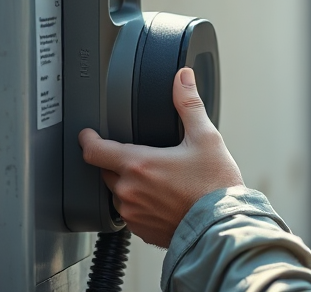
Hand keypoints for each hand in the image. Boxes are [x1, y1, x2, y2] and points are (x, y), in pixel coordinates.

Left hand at [79, 68, 243, 246]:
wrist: (222, 226)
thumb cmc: (215, 185)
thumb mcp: (205, 138)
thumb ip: (188, 104)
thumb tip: (183, 78)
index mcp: (139, 165)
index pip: (95, 151)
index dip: (88, 140)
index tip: (88, 135)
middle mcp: (129, 191)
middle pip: (105, 171)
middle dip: (116, 162)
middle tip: (142, 157)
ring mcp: (133, 214)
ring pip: (118, 194)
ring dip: (129, 185)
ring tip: (156, 180)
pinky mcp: (141, 231)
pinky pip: (130, 214)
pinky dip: (140, 205)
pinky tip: (161, 200)